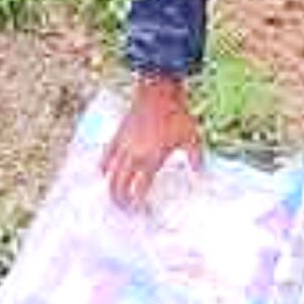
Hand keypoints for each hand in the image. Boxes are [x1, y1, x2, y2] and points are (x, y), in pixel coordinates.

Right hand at [103, 75, 201, 209]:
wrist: (158, 91)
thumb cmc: (176, 114)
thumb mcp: (192, 138)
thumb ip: (195, 158)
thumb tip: (199, 172)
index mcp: (150, 159)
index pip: (138, 190)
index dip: (137, 204)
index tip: (141, 213)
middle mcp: (133, 155)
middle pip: (118, 185)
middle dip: (119, 201)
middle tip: (124, 211)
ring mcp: (123, 145)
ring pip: (109, 172)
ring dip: (110, 186)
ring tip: (114, 197)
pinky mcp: (118, 134)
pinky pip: (106, 155)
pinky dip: (104, 166)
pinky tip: (104, 172)